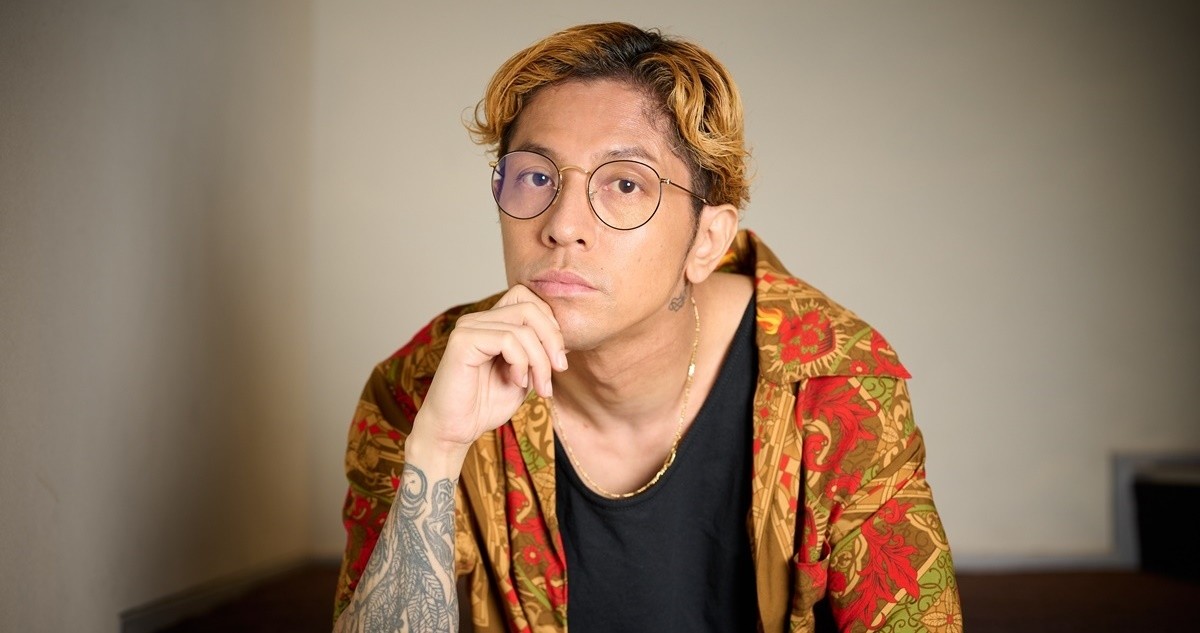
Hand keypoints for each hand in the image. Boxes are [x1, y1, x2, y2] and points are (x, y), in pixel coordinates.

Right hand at [407, 284, 567, 467]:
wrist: (455, 431)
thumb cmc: (485, 406)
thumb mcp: (526, 376)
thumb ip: (540, 354)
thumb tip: (564, 338)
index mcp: (491, 323)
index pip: (528, 298)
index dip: (550, 323)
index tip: (558, 357)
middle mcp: (478, 320)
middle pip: (530, 307)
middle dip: (552, 340)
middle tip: (559, 369)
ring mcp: (468, 327)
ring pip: (523, 328)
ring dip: (540, 361)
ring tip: (540, 387)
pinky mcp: (462, 341)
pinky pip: (508, 340)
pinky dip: (521, 363)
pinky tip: (517, 382)